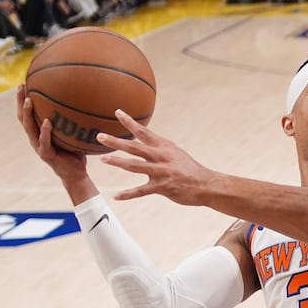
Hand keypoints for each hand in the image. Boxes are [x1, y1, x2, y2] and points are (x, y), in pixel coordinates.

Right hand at [17, 84, 88, 185]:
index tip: (24, 82)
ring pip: (29, 128)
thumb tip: (85, 101)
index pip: (27, 112)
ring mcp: (39, 146)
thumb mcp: (73, 134)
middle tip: (22, 85)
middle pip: (23, 117)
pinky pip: (44, 141)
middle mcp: (35, 138)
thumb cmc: (75, 152)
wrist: (76, 174)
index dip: (23, 98)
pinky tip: (47, 122)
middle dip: (20, 101)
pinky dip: (45, 131)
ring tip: (29, 100)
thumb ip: (72, 121)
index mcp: (38, 132)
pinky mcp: (46, 155)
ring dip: (28, 113)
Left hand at [96, 110, 212, 204]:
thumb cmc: (191, 170)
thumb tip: (146, 141)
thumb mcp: (176, 153)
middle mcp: (161, 157)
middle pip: (134, 147)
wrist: (208, 185)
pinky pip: (141, 191)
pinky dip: (127, 194)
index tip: (117, 112)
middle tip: (99, 136)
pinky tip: (116, 196)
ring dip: (117, 162)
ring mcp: (161, 172)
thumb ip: (160, 148)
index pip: (144, 132)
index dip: (129, 122)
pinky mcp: (162, 187)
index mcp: (164, 147)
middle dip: (116, 141)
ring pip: (134, 166)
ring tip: (103, 160)